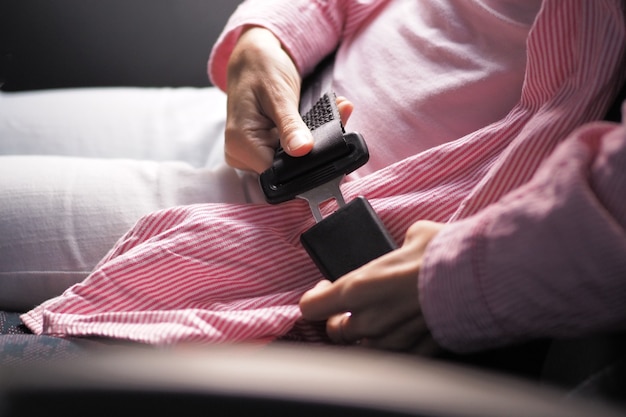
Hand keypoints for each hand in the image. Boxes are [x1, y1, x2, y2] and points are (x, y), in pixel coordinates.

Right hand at [225, 27, 352, 172]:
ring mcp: (252, 154)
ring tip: (334, 112)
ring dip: (314, 142)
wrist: (254, 57)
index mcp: (240, 143)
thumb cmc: (261, 68)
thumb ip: (290, 125)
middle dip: (314, 149)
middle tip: (340, 117)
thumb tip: (302, 150)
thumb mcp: (279, 95)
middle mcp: (242, 154)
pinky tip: (321, 119)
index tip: (331, 148)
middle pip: (286, 169)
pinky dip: (306, 138)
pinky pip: (289, 153)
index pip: (278, 173)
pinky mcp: (263, 149)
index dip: (305, 165)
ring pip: (291, 162)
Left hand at [299, 220, 444, 354]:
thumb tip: (406, 246)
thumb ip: (398, 248)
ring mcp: (393, 340)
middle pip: (336, 332)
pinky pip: (395, 357)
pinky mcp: (417, 352)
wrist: (480, 279)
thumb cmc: (445, 254)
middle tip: (350, 307)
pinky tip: (403, 331)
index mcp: (358, 288)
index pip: (312, 306)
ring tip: (378, 320)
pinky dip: (393, 346)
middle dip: (339, 319)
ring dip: (365, 335)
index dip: (315, 298)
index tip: (324, 289)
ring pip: (363, 348)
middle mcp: (370, 320)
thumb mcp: (414, 235)